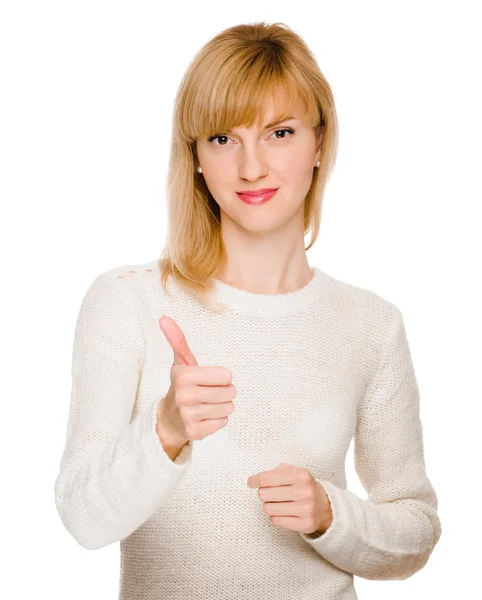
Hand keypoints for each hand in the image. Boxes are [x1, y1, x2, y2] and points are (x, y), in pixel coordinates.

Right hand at [157, 316, 235, 443]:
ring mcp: (189, 416)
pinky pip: (223, 422)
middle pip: (230, 392)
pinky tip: (204, 417)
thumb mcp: (181, 362)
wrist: (168, 418)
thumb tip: (164, 317)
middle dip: (223, 392)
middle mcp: (185, 396)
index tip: (207, 380)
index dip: (221, 378)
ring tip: (206, 405)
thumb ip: (177, 340)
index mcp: (184, 376)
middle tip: (207, 393)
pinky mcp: (195, 433)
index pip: (227, 376)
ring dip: (221, 406)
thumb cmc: (181, 385)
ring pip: (228, 408)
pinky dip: (217, 420)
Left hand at [247, 463, 332, 534]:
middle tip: (268, 494)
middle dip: (263, 494)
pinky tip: (283, 513)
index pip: (268, 478)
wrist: (324, 506)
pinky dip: (275, 517)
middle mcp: (305, 491)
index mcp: (301, 475)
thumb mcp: (294, 472)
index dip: (255, 480)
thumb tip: (256, 479)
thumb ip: (276, 472)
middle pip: (265, 494)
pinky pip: (276, 521)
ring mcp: (306, 509)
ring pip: (268, 509)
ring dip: (268, 506)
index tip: (251, 482)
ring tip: (277, 503)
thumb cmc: (303, 487)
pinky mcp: (305, 524)